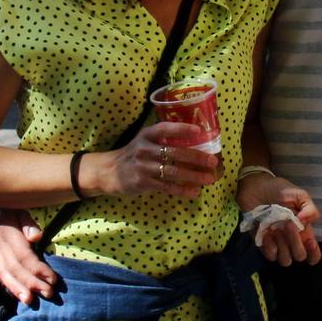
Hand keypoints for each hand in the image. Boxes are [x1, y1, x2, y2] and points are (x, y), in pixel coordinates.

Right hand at [0, 207, 58, 304]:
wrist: (11, 193)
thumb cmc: (26, 200)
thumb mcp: (27, 205)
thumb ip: (29, 221)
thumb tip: (35, 238)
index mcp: (8, 230)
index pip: (23, 256)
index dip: (38, 269)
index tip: (53, 280)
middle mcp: (0, 241)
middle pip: (15, 267)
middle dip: (31, 283)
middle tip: (48, 294)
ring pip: (4, 272)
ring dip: (16, 288)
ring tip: (29, 301)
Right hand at [104, 122, 220, 198]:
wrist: (109, 171)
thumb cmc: (134, 154)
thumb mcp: (144, 140)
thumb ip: (163, 139)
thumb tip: (195, 139)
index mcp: (147, 135)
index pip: (165, 129)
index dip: (181, 129)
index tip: (198, 130)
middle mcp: (145, 149)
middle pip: (175, 153)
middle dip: (196, 158)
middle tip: (213, 162)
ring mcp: (143, 166)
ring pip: (173, 172)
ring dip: (193, 176)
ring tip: (209, 179)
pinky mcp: (142, 182)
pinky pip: (166, 186)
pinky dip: (182, 190)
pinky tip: (194, 192)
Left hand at [241, 175, 321, 266]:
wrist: (256, 186)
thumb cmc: (279, 190)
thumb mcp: (300, 195)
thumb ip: (310, 209)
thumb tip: (304, 224)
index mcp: (302, 230)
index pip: (312, 252)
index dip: (314, 254)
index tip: (310, 243)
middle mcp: (290, 240)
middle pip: (299, 256)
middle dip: (296, 244)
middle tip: (289, 225)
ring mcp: (276, 243)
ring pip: (285, 260)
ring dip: (284, 247)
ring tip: (277, 229)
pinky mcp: (261, 243)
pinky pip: (269, 255)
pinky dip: (270, 247)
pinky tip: (267, 233)